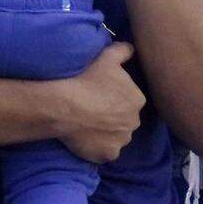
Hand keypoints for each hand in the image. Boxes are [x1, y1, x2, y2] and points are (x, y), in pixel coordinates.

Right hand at [54, 42, 145, 162]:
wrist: (65, 106)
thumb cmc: (86, 79)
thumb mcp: (106, 57)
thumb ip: (123, 50)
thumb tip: (131, 48)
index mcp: (137, 99)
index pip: (130, 100)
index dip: (115, 98)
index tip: (100, 95)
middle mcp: (134, 122)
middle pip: (125, 120)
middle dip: (114, 117)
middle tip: (93, 111)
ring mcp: (121, 141)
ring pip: (116, 137)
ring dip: (106, 133)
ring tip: (88, 126)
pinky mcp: (107, 155)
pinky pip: (105, 152)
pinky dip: (98, 148)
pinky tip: (86, 140)